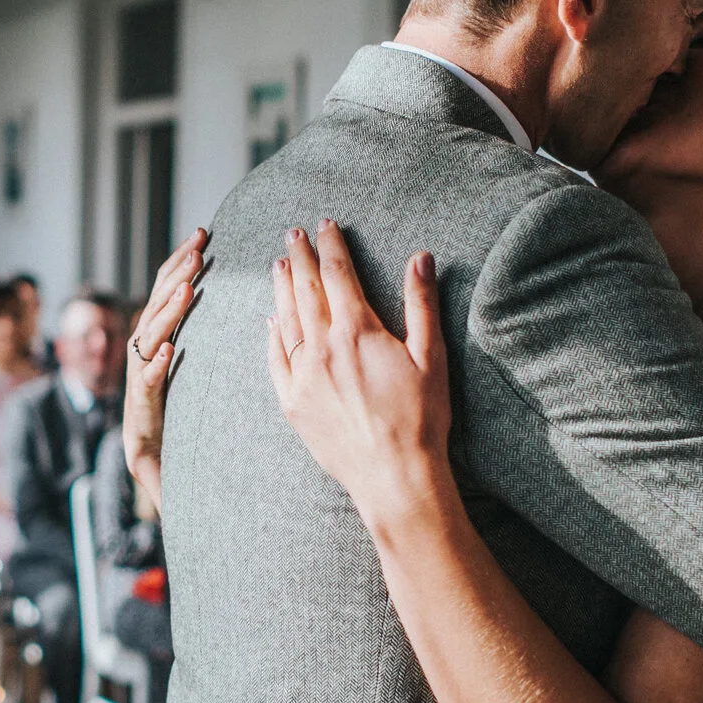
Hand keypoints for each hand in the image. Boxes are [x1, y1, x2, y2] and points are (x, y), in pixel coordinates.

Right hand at [122, 229, 207, 490]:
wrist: (148, 442)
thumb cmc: (168, 392)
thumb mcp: (180, 349)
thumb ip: (189, 321)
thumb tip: (212, 286)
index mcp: (155, 327)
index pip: (166, 284)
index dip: (181, 258)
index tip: (202, 234)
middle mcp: (143, 342)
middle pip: (158, 300)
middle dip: (178, 273)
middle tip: (198, 251)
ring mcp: (140, 367)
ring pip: (153, 333)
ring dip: (170, 310)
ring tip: (188, 289)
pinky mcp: (143, 395)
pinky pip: (149, 377)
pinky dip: (157, 362)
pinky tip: (169, 349)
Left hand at [265, 223, 452, 529]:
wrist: (393, 477)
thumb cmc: (421, 420)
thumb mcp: (431, 357)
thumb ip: (421, 304)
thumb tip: (420, 258)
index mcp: (358, 332)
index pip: (338, 275)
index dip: (331, 247)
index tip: (325, 225)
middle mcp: (323, 348)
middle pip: (307, 291)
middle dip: (301, 258)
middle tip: (293, 234)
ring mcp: (303, 376)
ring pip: (287, 320)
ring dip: (283, 288)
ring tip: (279, 265)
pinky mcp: (293, 403)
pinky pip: (275, 360)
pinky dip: (272, 335)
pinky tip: (271, 320)